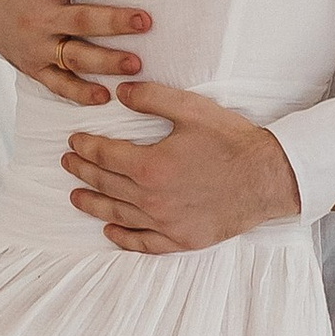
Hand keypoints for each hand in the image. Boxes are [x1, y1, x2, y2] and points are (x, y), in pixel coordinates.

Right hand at [0, 0, 150, 104]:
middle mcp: (38, 17)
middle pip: (81, 21)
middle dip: (114, 21)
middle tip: (146, 20)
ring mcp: (36, 46)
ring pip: (75, 57)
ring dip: (106, 62)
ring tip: (136, 64)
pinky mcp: (34, 67)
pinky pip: (58, 84)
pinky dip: (79, 93)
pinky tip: (104, 97)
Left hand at [61, 83, 300, 251]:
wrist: (267, 177)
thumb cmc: (231, 141)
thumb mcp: (191, 109)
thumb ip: (151, 98)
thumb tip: (119, 92)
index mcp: (150, 166)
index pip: (104, 156)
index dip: (85, 147)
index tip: (73, 142)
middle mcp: (151, 199)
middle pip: (106, 184)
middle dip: (82, 172)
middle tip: (67, 163)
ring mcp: (166, 223)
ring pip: (118, 215)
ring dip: (93, 204)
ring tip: (75, 197)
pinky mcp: (182, 239)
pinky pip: (144, 243)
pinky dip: (123, 238)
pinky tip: (110, 232)